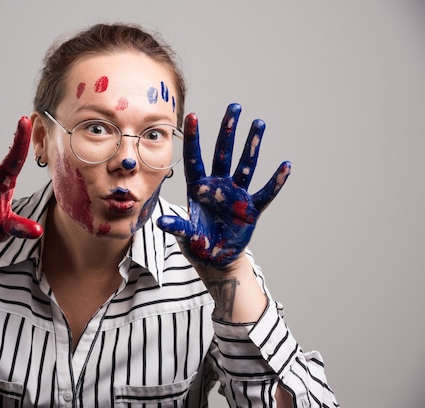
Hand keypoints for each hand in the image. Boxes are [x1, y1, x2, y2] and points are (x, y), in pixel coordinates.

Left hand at [157, 103, 289, 268]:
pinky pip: (265, 193)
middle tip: (234, 107)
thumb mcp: (186, 235)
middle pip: (223, 153)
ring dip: (252, 146)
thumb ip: (177, 226)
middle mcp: (217, 186)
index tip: (191, 115)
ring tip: (258, 123)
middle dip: (228, 131)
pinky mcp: (251, 209)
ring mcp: (235, 195)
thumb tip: (161, 222)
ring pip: (245, 165)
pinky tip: (286, 166)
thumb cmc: (198, 244)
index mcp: (198, 188)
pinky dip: (276, 182)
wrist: (216, 259)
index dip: (193, 138)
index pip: (195, 158)